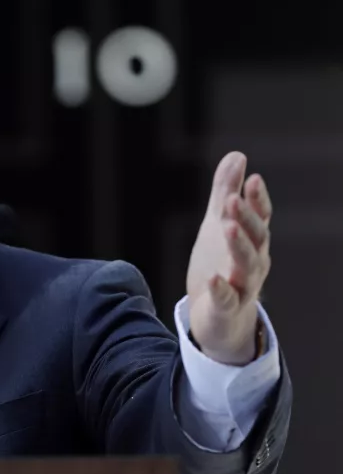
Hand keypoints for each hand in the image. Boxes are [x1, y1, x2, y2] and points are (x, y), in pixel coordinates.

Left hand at [186, 152, 271, 365]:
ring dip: (238, 246)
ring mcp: (243, 286)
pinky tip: (214, 279)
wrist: (218, 318)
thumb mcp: (219, 225)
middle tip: (232, 199)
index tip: (252, 178)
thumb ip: (225, 191)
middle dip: (246, 218)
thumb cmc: (221, 265)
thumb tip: (237, 155)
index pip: (259, 217)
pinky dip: (221, 289)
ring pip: (247, 265)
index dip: (257, 199)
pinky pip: (227, 298)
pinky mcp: (227, 307)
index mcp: (252, 241)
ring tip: (226, 227)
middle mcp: (254, 262)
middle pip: (256, 238)